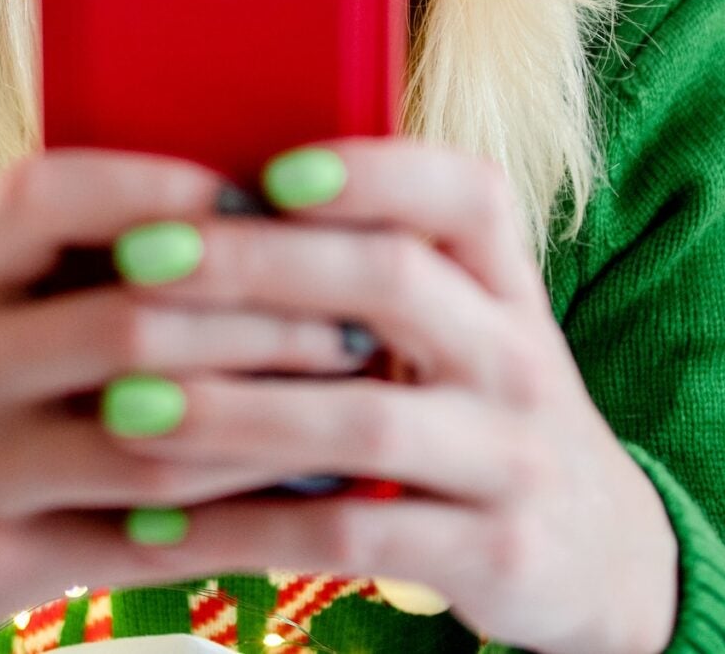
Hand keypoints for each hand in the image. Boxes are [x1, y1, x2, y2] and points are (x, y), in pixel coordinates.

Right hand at [0, 148, 384, 653]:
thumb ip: (84, 251)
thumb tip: (267, 200)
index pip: (49, 199)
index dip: (164, 189)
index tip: (269, 198)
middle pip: (127, 326)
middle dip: (262, 320)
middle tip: (355, 316)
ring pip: (151, 445)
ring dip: (271, 422)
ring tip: (352, 398)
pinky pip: (144, 541)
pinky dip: (241, 516)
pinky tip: (308, 492)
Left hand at [96, 138, 679, 653]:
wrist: (600, 555)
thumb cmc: (477, 414)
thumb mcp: (463, 331)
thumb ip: (371, 273)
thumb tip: (198, 204)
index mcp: (503, 282)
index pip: (465, 192)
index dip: (371, 170)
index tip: (266, 168)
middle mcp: (517, 357)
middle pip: (395, 282)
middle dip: (256, 265)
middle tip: (138, 259)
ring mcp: (511, 458)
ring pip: (364, 421)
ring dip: (232, 410)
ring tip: (124, 406)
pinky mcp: (492, 554)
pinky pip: (352, 537)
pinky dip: (245, 531)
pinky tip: (157, 526)